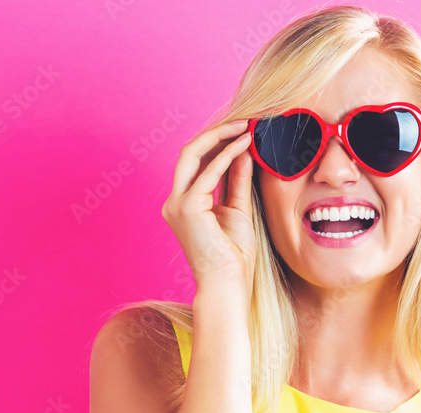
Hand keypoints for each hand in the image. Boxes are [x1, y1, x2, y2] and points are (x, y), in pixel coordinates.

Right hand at [161, 120, 256, 297]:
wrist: (228, 283)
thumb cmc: (234, 255)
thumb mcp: (238, 209)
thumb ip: (237, 181)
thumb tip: (243, 152)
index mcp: (185, 203)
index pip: (197, 164)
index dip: (218, 144)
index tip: (241, 131)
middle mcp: (175, 201)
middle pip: (190, 154)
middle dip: (215, 134)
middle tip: (242, 121)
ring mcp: (177, 204)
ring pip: (193, 156)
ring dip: (220, 137)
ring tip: (245, 126)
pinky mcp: (187, 208)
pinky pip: (208, 172)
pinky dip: (227, 155)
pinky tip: (244, 144)